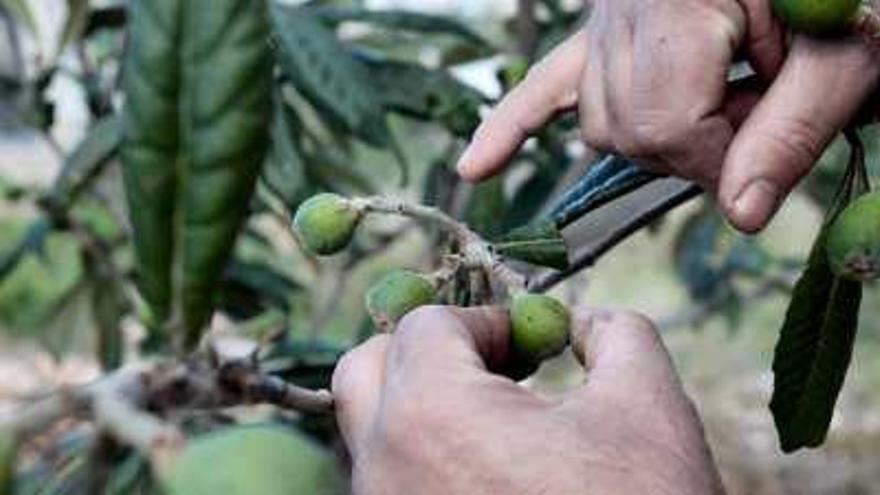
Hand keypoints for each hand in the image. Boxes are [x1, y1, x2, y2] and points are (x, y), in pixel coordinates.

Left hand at [332, 306, 723, 494]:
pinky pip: (388, 480)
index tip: (532, 345)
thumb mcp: (649, 410)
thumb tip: (588, 321)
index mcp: (430, 414)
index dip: (485, 321)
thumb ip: (617, 335)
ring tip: (498, 421)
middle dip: (427, 351)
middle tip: (493, 367)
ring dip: (422, 403)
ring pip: (371, 430)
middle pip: (367, 369)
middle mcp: (384, 466)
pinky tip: (490, 473)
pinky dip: (423, 456)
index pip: (425, 325)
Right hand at [456, 0, 879, 232]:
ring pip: (601, 123)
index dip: (720, 159)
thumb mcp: (846, 55)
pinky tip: (475, 167)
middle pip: (627, 127)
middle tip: (758, 116)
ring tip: (725, 99)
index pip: (666, 121)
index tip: (768, 152)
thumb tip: (738, 217)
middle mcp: (622, 2)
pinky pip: (542, 87)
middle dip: (695, 150)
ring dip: (659, 140)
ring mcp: (602, 18)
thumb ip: (792, 133)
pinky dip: (512, 128)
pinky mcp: (596, 35)